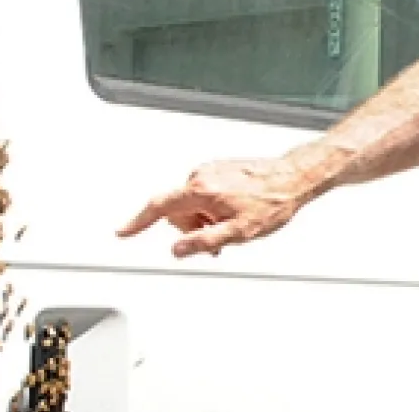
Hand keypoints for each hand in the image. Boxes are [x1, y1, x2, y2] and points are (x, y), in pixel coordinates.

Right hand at [116, 157, 316, 257]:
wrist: (295, 177)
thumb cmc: (272, 201)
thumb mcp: (240, 232)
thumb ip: (205, 242)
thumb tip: (178, 250)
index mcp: (201, 190)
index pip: (159, 207)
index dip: (138, 222)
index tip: (123, 231)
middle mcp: (201, 175)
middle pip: (178, 210)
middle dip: (193, 228)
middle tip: (220, 238)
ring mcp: (211, 170)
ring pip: (192, 203)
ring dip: (205, 218)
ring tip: (233, 224)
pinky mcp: (220, 169)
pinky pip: (205, 193)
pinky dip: (212, 207)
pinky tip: (235, 211)